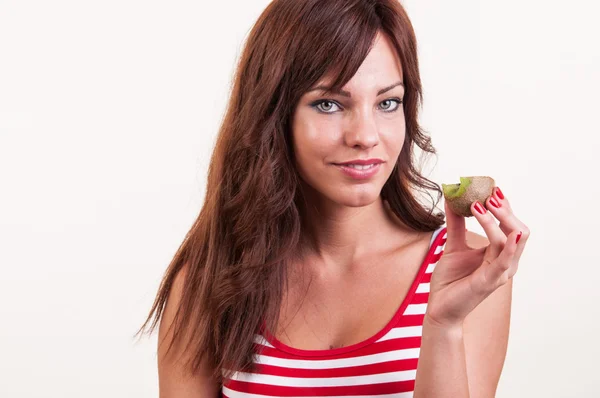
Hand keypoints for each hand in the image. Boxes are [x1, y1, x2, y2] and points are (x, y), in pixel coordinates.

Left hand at [425, 187, 529, 328]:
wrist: (439, 308)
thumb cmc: (450, 281)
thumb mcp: (453, 246)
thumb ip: (456, 224)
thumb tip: (452, 198)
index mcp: (500, 253)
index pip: (510, 224)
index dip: (504, 206)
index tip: (492, 188)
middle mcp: (506, 262)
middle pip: (519, 229)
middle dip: (505, 209)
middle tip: (488, 194)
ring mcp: (501, 272)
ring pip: (512, 240)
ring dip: (497, 220)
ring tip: (479, 205)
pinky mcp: (491, 281)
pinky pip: (505, 261)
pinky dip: (510, 245)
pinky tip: (510, 232)